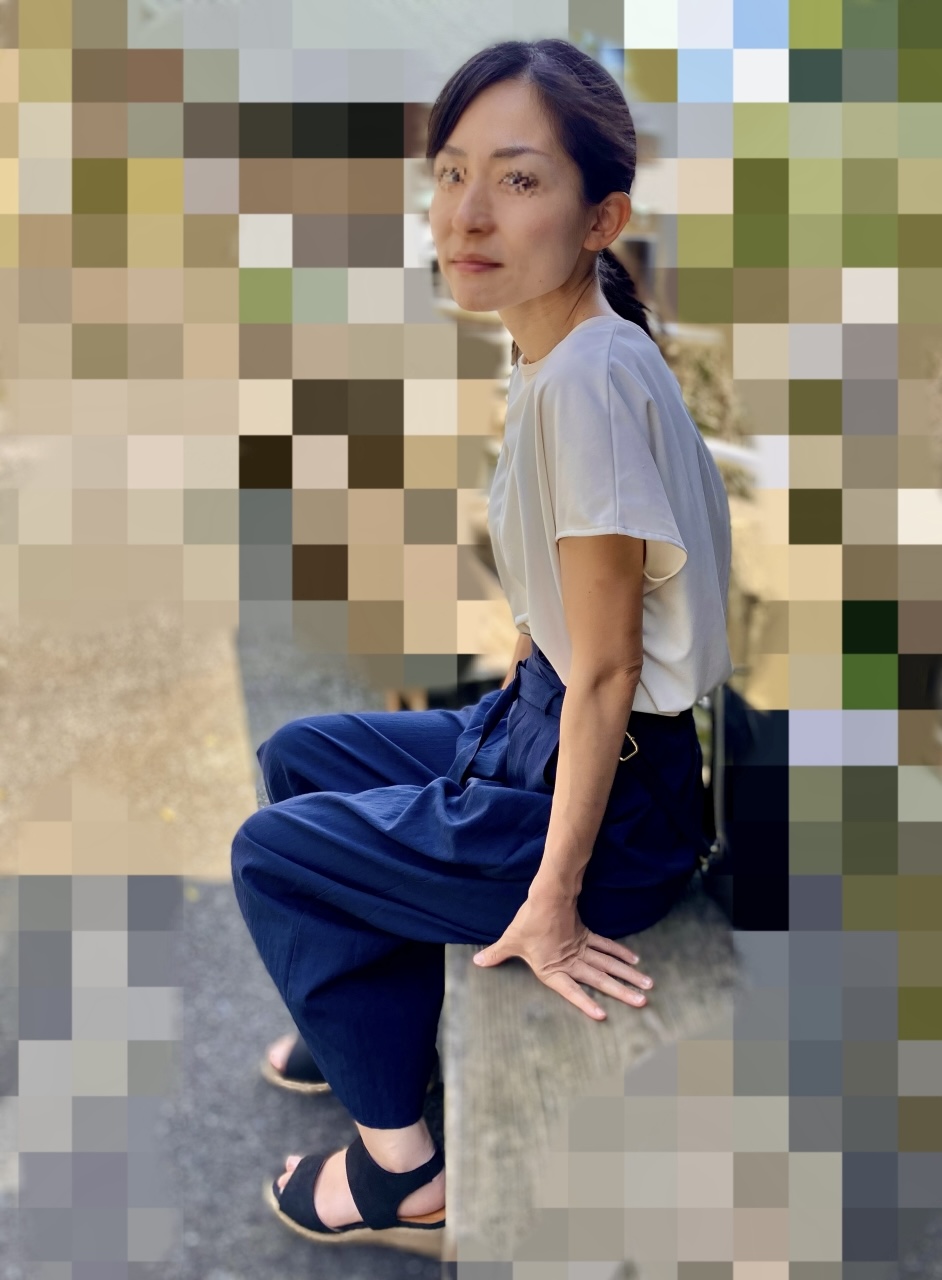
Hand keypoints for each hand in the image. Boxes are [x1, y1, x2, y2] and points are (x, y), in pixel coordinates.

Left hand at [471, 893, 653, 1020]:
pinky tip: (635, 962)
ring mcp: (582, 949)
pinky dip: (620, 954)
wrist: (547, 895)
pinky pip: (607, 947)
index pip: (571, 990)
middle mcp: (571, 961)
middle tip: (642, 1002)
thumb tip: (477, 962)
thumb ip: (496, 954)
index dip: (585, 1003)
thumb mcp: (511, 940)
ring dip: (628, 975)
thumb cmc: (528, 921)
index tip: (603, 1016)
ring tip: (647, 986)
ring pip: (609, 964)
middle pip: (600, 979)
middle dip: (622, 991)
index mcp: (552, 968)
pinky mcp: (587, 936)